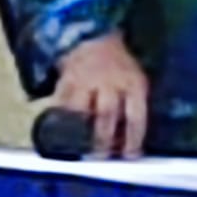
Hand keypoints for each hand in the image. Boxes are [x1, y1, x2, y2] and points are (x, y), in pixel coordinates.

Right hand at [54, 33, 148, 158]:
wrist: (94, 38)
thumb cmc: (120, 69)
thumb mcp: (135, 82)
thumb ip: (133, 109)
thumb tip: (128, 144)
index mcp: (133, 83)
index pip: (135, 115)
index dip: (133, 139)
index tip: (129, 157)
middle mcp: (110, 81)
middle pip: (107, 113)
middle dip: (104, 139)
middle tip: (101, 158)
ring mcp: (86, 79)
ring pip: (82, 109)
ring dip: (81, 131)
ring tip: (80, 147)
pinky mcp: (66, 79)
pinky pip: (61, 102)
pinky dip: (61, 118)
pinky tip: (62, 130)